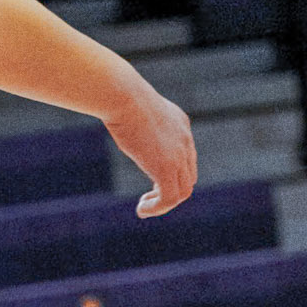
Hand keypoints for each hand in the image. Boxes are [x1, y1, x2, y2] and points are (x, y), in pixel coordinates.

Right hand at [105, 87, 196, 218]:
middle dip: (169, 191)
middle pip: (188, 177)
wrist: (124, 97)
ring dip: (163, 204)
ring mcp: (179, 155)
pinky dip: (158, 208)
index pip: (186, 158)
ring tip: (144, 208)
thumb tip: (118, 115)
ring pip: (183, 192)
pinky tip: (142, 210)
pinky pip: (170, 198)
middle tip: (147, 199)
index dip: (172, 174)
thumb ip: (135, 118)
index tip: (152, 182)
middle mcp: (185, 141)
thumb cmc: (120, 97)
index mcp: (180, 125)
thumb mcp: (133, 107)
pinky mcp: (167, 168)